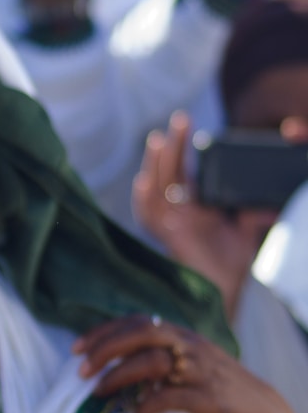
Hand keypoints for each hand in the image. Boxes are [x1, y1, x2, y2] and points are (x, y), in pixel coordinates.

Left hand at [75, 315, 307, 412]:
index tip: (75, 349)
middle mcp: (191, 346)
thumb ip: (153, 358)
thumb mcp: (184, 365)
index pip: (137, 321)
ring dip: (120, 376)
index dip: (103, 332)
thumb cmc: (213, 390)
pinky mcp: (213, 400)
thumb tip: (107, 362)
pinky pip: (173, 397)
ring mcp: (202, 371)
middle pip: (143, 332)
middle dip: (106, 349)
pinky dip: (149, 406)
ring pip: (154, 361)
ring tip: (100, 393)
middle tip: (82, 372)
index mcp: (181, 335)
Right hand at [133, 111, 273, 318]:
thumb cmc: (231, 266)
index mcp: (193, 209)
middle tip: (179, 119)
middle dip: (172, 147)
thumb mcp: (245, 231)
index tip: (190, 129)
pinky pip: (148, 217)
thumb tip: (269, 203)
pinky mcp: (168, 238)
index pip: (183, 173)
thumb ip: (251, 213)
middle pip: (169, 173)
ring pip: (156, 189)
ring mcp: (171, 224)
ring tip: (158, 140)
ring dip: (155, 165)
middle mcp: (178, 214)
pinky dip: (143, 201)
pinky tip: (144, 182)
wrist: (223, 292)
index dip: (183, 151)